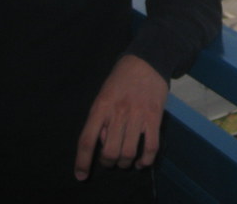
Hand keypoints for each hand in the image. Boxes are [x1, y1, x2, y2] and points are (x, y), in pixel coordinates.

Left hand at [74, 55, 167, 180]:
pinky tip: (142, 161)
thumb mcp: (103, 95)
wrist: (147, 60)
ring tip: (125, 161)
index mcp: (101, 106)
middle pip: (110, 152)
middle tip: (110, 161)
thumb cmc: (121, 79)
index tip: (81, 175)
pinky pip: (151, 147)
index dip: (82, 161)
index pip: (87, 140)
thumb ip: (101, 119)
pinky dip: (146, 160)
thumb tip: (104, 143)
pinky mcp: (155, 117)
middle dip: (108, 163)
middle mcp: (118, 112)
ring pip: (129, 152)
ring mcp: (138, 115)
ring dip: (125, 163)